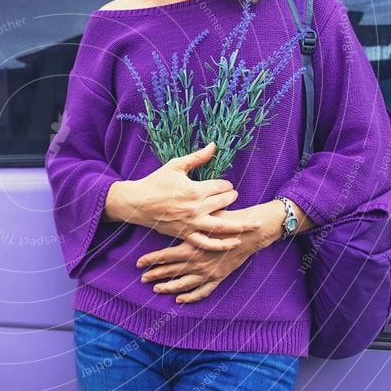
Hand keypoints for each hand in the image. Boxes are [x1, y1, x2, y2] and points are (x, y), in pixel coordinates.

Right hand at [104, 143, 262, 250]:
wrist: (136, 203)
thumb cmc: (155, 182)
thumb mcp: (175, 166)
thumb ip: (197, 157)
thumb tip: (214, 145)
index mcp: (194, 190)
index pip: (220, 187)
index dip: (226, 184)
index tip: (225, 184)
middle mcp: (195, 208)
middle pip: (223, 203)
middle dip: (231, 197)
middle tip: (233, 195)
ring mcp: (191, 223)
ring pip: (221, 227)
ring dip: (240, 226)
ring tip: (253, 224)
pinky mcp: (185, 234)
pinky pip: (206, 243)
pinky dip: (221, 245)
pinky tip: (234, 242)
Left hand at [135, 201, 286, 302]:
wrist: (249, 233)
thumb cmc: (226, 220)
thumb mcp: (204, 215)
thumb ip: (188, 217)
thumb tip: (170, 208)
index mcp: (190, 246)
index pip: (165, 256)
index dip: (150, 260)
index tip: (138, 263)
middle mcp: (196, 262)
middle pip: (171, 271)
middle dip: (155, 275)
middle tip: (143, 278)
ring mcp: (207, 272)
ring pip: (183, 284)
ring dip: (169, 287)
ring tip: (157, 289)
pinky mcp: (217, 277)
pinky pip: (202, 291)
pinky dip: (190, 297)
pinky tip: (180, 299)